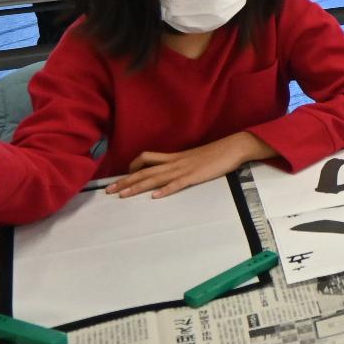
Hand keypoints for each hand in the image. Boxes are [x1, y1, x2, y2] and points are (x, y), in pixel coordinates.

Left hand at [109, 133, 271, 198]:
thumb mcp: (195, 158)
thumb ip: (182, 164)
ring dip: (138, 187)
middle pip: (144, 171)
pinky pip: (177, 183)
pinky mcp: (195, 176)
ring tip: (123, 196)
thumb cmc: (217, 154)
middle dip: (125, 181)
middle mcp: (175, 162)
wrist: (235, 147)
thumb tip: (171, 173)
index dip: (131, 168)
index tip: (121, 178)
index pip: (146, 160)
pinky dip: (165, 190)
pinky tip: (155, 197)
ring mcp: (184, 169)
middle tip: (108, 191)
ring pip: (155, 177)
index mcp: (175, 157)